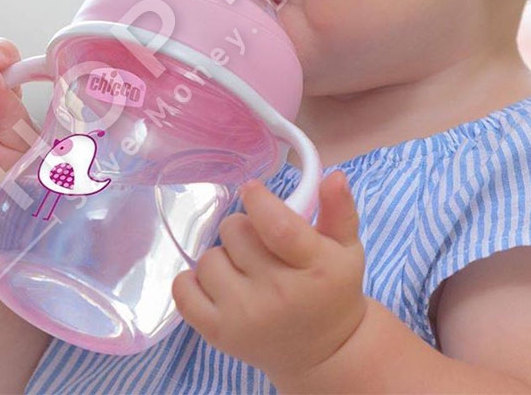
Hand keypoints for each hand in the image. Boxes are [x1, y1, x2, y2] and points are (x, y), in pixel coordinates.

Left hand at [171, 169, 367, 384]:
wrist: (324, 353)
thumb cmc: (331, 290)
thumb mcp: (346, 248)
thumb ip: (339, 209)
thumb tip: (334, 176)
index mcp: (314, 267)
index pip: (277, 226)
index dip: (258, 201)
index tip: (253, 190)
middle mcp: (278, 293)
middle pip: (235, 231)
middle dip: (244, 230)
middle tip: (261, 246)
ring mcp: (244, 316)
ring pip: (209, 258)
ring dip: (224, 257)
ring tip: (246, 271)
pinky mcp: (218, 333)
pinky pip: (183, 290)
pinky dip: (192, 281)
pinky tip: (218, 285)